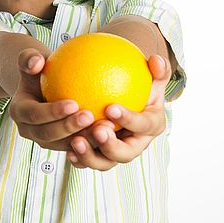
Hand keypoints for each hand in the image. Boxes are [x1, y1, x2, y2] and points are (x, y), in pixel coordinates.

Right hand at [8, 48, 95, 150]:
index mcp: (19, 111)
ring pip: (63, 145)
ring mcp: (44, 141)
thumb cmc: (40, 68)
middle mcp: (29, 130)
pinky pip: (76, 147)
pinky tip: (111, 130)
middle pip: (47, 134)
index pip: (34, 114)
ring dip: (84, 139)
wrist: (43, 86)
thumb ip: (29, 58)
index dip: (52, 112)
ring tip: (104, 126)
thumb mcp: (32, 59)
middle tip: (89, 116)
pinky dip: (92, 141)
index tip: (74, 103)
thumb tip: (36, 61)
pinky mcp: (60, 146)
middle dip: (68, 128)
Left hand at [67, 55, 171, 169]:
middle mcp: (136, 145)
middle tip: (97, 130)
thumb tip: (156, 59)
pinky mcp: (101, 156)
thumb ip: (157, 70)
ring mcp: (117, 153)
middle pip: (126, 154)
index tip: (110, 107)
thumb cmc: (140, 85)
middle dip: (111, 147)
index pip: (143, 125)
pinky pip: (88, 161)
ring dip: (90, 156)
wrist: (128, 101)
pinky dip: (78, 158)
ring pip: (105, 163)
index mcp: (152, 126)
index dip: (129, 119)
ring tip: (76, 141)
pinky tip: (66, 149)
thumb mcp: (151, 76)